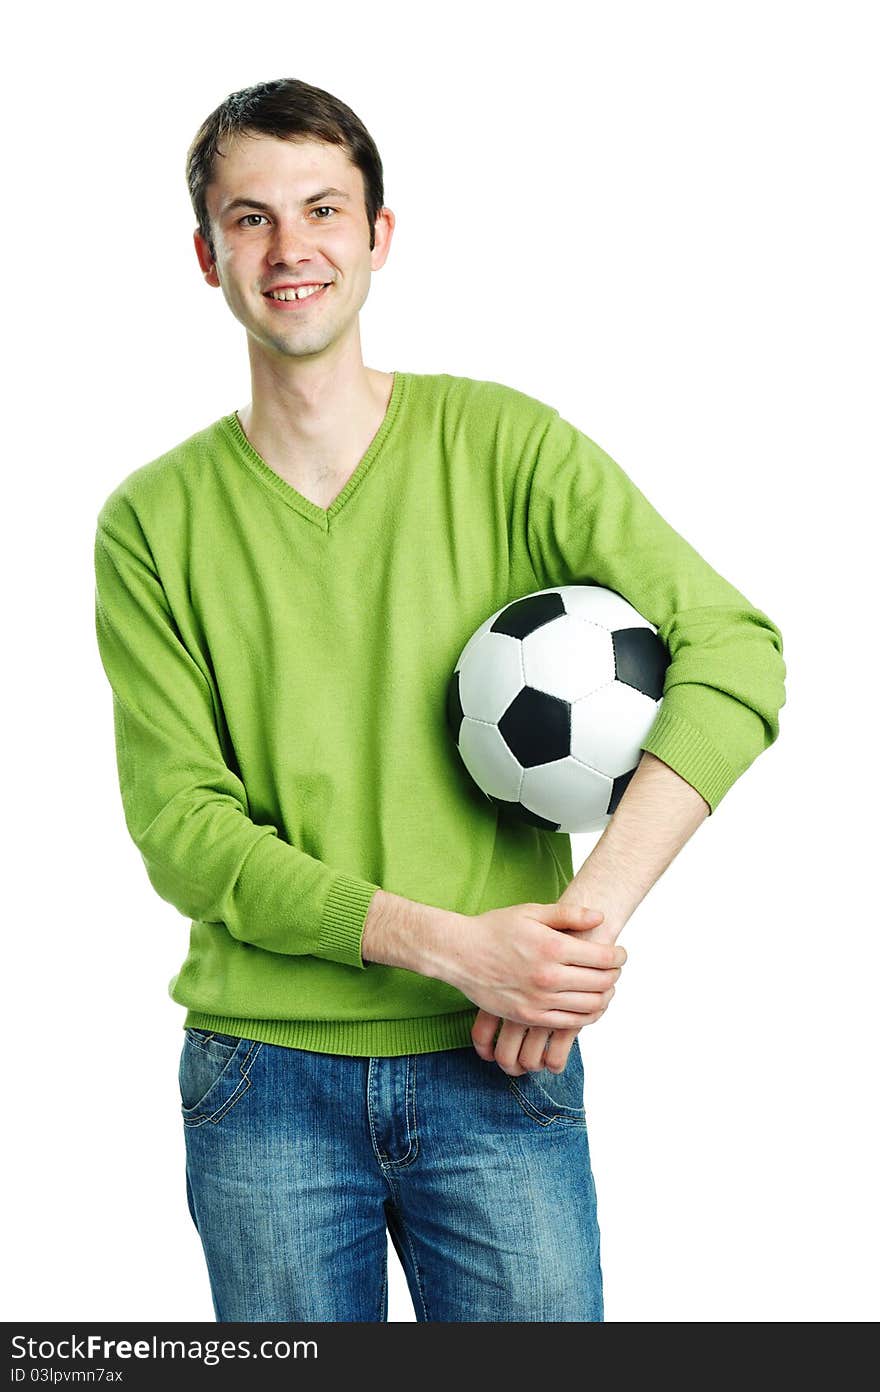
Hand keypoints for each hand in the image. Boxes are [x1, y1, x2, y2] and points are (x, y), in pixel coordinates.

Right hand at [443, 901, 624, 1028]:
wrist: (459, 954)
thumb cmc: (495, 928)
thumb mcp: (531, 911)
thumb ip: (568, 913)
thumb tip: (600, 916)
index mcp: (552, 947)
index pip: (603, 957)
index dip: (619, 956)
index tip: (620, 953)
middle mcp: (548, 976)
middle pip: (601, 982)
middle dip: (615, 975)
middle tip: (615, 969)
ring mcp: (538, 1000)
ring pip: (590, 1006)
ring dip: (605, 997)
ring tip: (604, 986)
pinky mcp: (529, 1016)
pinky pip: (570, 1023)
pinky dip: (587, 1016)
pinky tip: (588, 1005)